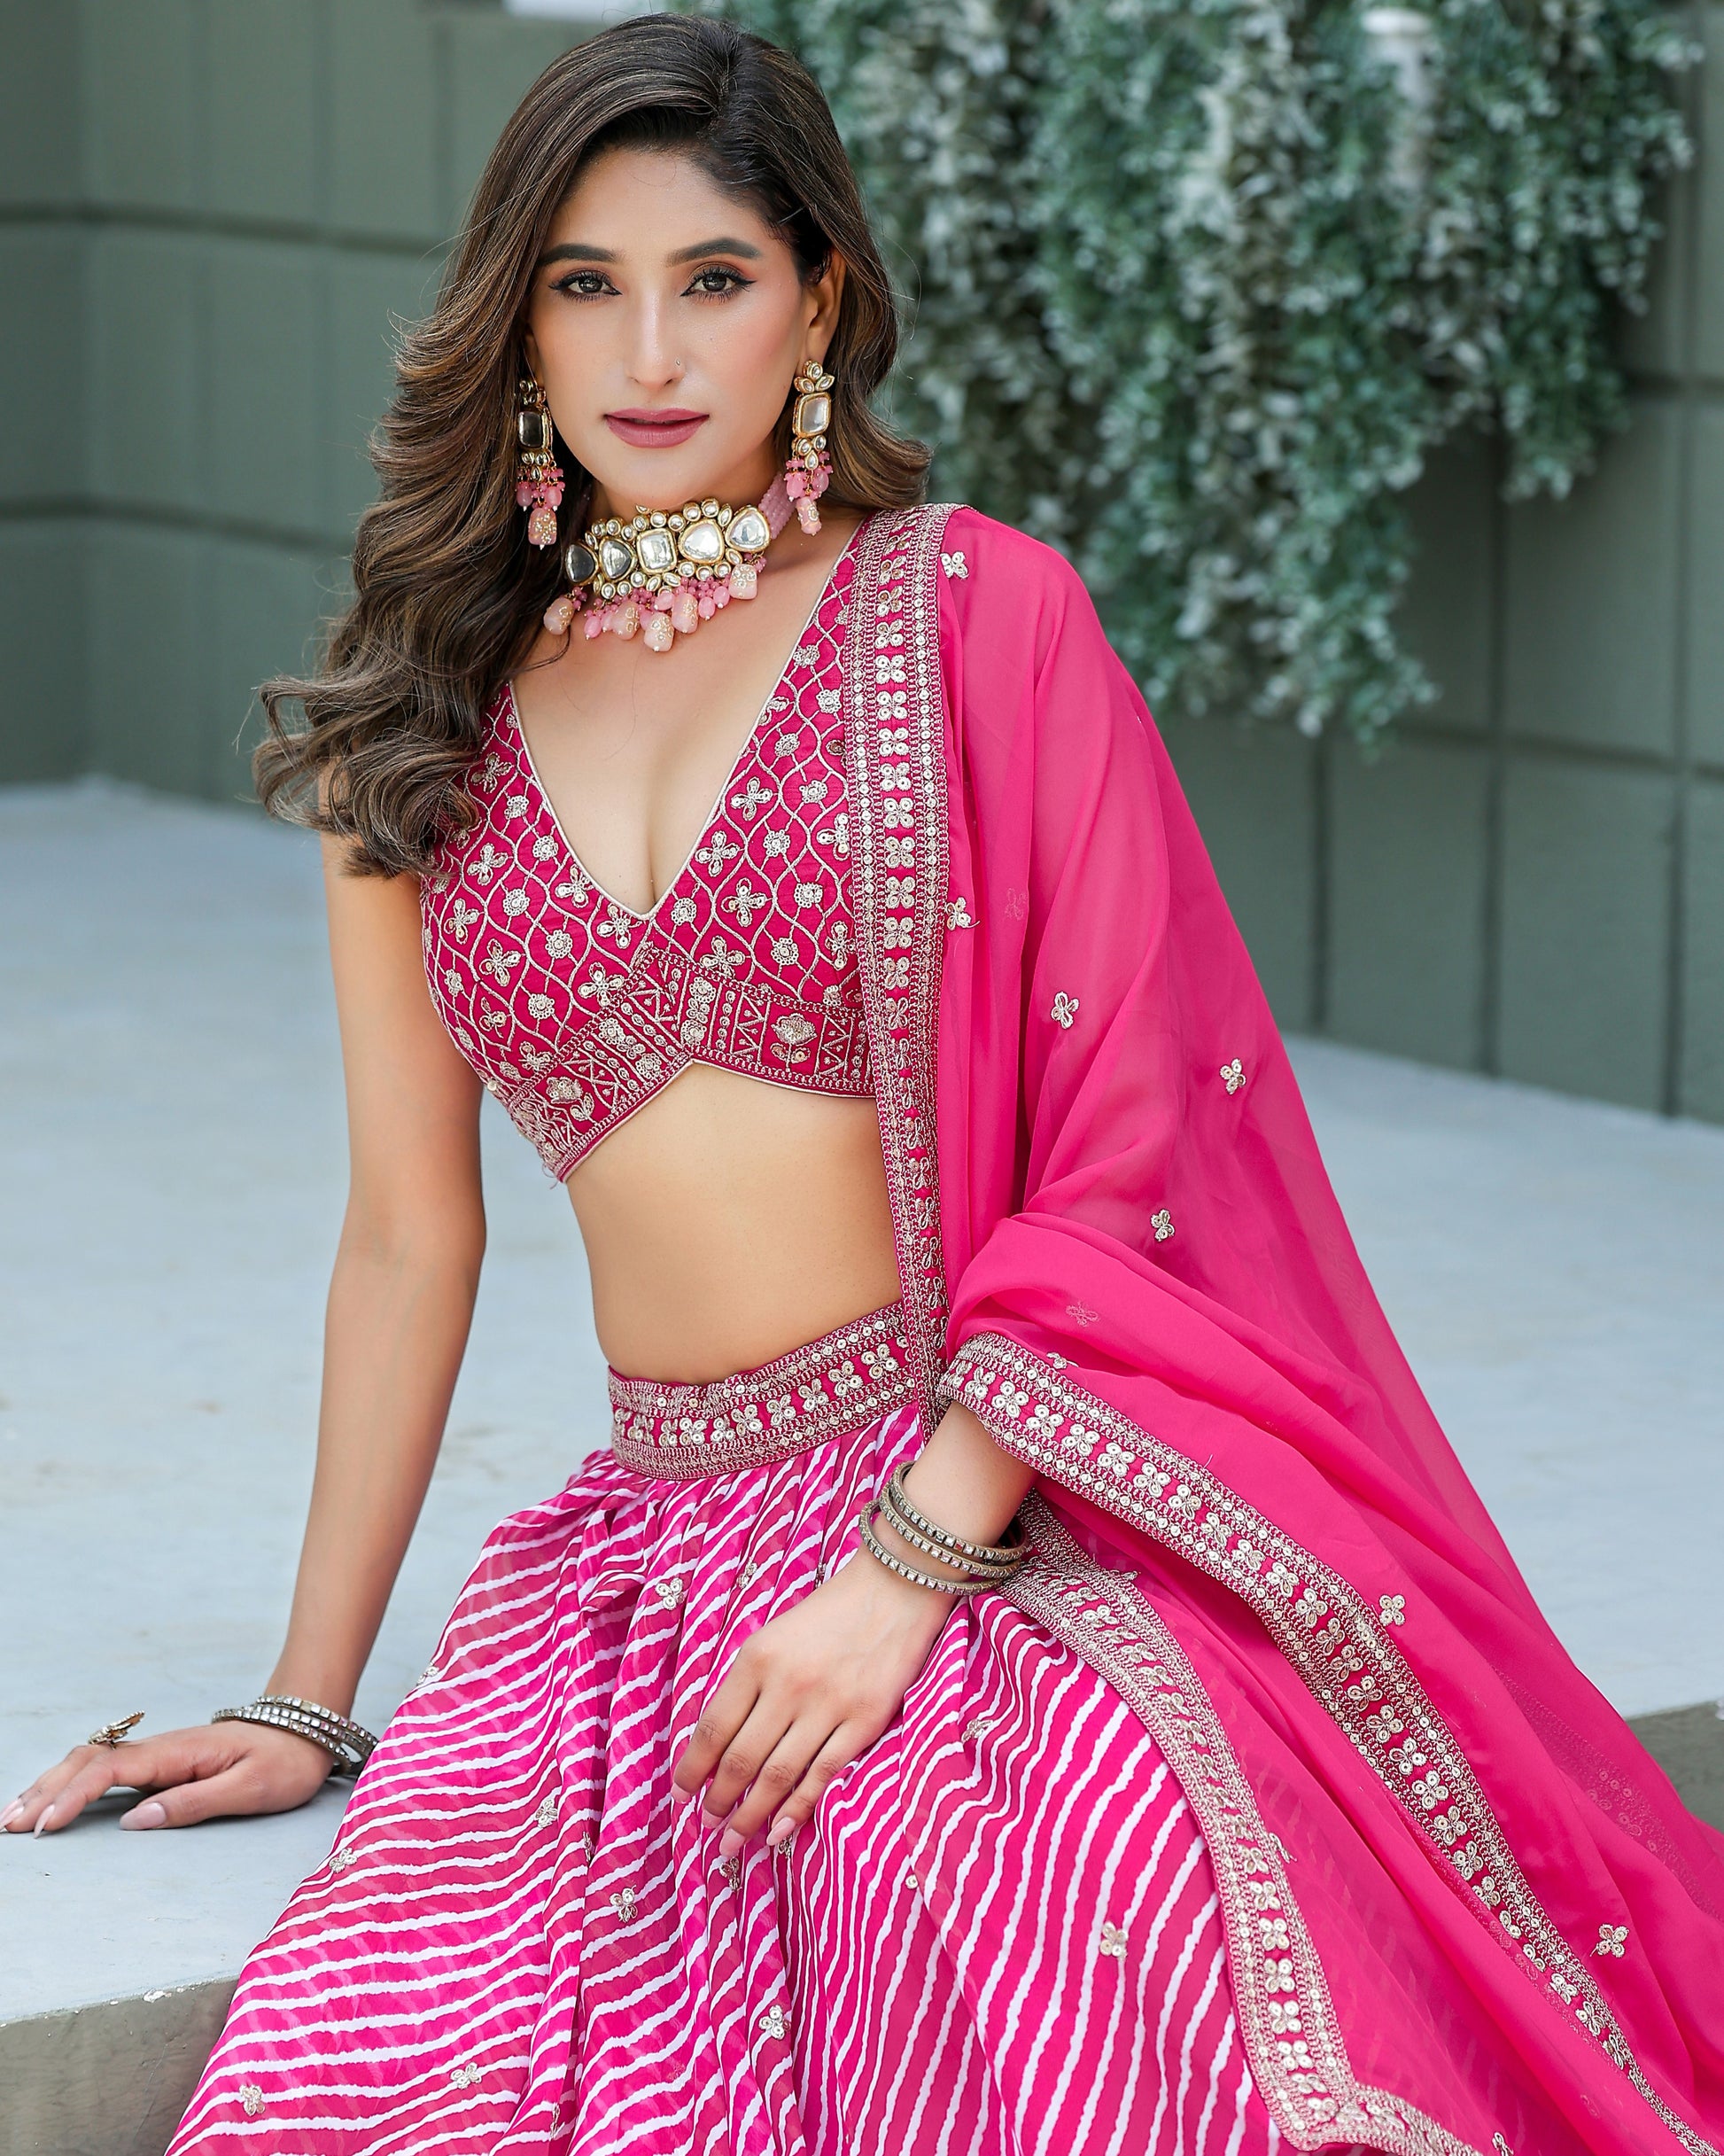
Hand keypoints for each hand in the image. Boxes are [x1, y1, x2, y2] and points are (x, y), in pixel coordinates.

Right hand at [1, 1722, 334, 1835]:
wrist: (307, 1729)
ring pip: (91, 1761)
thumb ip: (194, 1803)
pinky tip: (53, 1801)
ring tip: (14, 1814)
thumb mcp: (251, 1788)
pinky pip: (106, 1769)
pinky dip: (72, 1783)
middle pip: (89, 1760)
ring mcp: (159, 1754)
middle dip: (46, 1790)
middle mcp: (161, 1747)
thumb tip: (134, 1821)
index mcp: (179, 1751)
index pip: (111, 1769)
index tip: (46, 1825)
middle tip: (9, 1824)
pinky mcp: (161, 1764)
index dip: (74, 1796)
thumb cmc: (285, 1760)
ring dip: (51, 1785)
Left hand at [671, 1548, 953, 1856]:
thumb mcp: (773, 1635)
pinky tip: (778, 1831)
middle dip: (718, 1800)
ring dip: (750, 1815)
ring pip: (778, 1775)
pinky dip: (797, 1809)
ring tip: (733, 1841)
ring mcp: (829, 1704)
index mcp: (757, 1657)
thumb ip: (746, 1685)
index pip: (713, 1727)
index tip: (680, 1795)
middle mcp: (788, 1683)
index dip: (691, 1769)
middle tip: (708, 1826)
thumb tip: (716, 1746)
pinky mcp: (866, 1720)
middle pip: (740, 1758)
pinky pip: (823, 1775)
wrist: (895, 1589)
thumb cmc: (828, 1614)